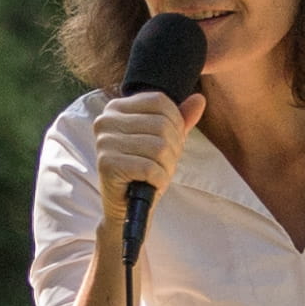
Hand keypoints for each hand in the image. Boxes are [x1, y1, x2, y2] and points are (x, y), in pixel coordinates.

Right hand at [89, 89, 190, 215]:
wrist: (127, 207)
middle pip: (161, 124)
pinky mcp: (107, 164)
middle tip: (164, 164)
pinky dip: (159, 179)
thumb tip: (200, 99)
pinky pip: (150, 168)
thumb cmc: (144, 170)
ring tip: (157, 174)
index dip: (176, 123)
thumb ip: (180, 119)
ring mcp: (104, 142)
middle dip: (173, 149)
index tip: (171, 143)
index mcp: (116, 107)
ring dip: (167, 166)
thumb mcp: (165, 140)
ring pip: (158, 147)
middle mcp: (106, 121)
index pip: (159, 101)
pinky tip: (151, 183)